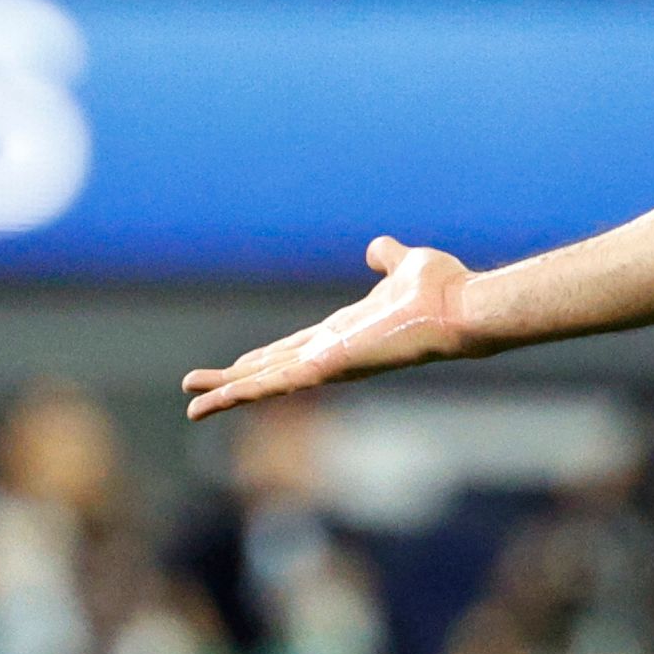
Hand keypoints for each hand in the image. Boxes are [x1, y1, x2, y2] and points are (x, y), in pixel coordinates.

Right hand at [183, 237, 473, 418]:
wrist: (461, 308)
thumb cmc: (443, 291)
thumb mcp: (405, 265)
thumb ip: (386, 258)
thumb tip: (377, 248)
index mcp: (345, 332)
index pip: (294, 348)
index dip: (264, 357)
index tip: (239, 364)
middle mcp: (333, 352)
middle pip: (272, 370)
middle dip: (235, 381)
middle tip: (198, 393)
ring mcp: (330, 363)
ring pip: (267, 382)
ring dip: (228, 393)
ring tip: (192, 405)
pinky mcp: (330, 366)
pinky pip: (278, 382)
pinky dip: (245, 392)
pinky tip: (216, 399)